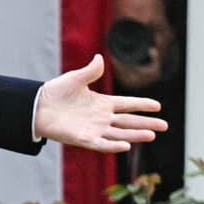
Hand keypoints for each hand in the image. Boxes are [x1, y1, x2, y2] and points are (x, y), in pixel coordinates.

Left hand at [34, 54, 166, 152]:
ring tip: (152, 135)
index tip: (158, 106)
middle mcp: (101, 118)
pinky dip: (113, 145)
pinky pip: (102, 144)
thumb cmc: (56, 92)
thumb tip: (99, 58)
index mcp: (101, 103)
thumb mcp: (75, 79)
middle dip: (147, 123)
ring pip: (120, 133)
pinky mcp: (84, 139)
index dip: (141, 105)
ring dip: (136, 135)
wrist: (38, 107)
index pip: (127, 104)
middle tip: (165, 126)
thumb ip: (90, 71)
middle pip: (129, 121)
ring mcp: (94, 129)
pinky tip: (127, 145)